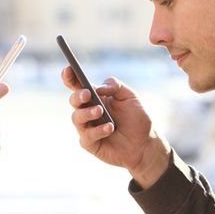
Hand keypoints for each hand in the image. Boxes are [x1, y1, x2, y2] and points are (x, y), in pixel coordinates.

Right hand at [62, 67, 169, 188]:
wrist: (145, 144)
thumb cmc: (137, 119)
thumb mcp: (130, 96)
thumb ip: (115, 86)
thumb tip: (97, 88)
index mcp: (95, 97)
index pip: (77, 85)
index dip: (69, 77)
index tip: (69, 69)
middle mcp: (87, 111)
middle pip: (73, 100)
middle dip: (78, 95)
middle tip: (87, 94)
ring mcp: (87, 127)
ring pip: (76, 118)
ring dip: (87, 113)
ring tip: (100, 111)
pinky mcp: (89, 143)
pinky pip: (87, 136)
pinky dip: (98, 130)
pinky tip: (110, 128)